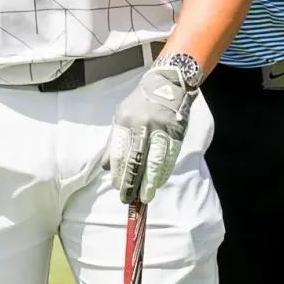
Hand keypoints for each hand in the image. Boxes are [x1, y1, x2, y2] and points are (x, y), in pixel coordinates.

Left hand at [106, 63, 195, 202]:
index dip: (118, 173)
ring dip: (149, 183)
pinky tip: (157, 182)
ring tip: (144, 197)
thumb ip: (114, 142)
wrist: (168, 84)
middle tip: (128, 199)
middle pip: (135, 161)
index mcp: (125, 120)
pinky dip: (162, 173)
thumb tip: (106, 168)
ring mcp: (161, 129)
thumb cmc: (140, 103)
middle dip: (131, 183)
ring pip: (154, 162)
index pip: (119, 153)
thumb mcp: (121, 116)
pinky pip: (169, 158)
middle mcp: (142, 125)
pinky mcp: (176, 133)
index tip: (118, 187)